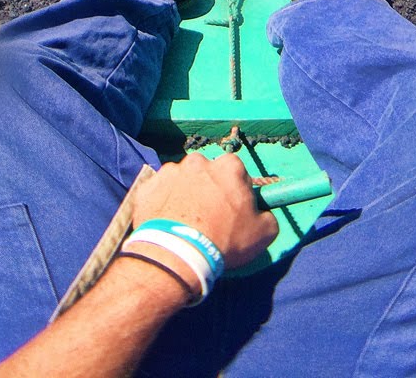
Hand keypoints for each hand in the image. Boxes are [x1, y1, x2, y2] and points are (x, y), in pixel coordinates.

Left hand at [132, 153, 277, 268]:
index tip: (233, 211)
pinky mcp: (148, 186)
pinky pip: (160, 192)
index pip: (237, 173)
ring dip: (185, 195)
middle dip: (209, 190)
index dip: (237, 192)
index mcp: (228, 166)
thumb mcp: (263, 234)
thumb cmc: (223, 241)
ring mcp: (170, 172)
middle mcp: (198, 161)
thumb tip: (262, 214)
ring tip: (184, 224)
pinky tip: (167, 224)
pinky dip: (163, 203)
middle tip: (208, 219)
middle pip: (208, 174)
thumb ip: (267, 217)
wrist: (177, 254)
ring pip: (182, 181)